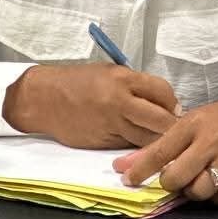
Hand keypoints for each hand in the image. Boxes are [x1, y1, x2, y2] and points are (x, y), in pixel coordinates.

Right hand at [2, 64, 180, 148]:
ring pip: (147, 139)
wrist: (43, 99)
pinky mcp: (102, 142)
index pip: (163, 92)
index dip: (172, 102)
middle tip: (173, 126)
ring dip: (157, 140)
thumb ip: (136, 85)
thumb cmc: (78, 82)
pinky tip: (137, 143)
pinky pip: (128, 146)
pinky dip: (136, 146)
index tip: (174, 108)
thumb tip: (162, 102)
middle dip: (171, 125)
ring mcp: (111, 125)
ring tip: (158, 137)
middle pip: (161, 120)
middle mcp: (120, 102)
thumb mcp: (110, 72)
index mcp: (123, 79)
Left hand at [112, 92, 217, 204]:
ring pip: (200, 191)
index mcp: (193, 125)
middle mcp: (211, 141)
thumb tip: (122, 167)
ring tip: (199, 180)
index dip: (141, 170)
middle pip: (177, 177)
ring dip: (195, 191)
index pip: (160, 151)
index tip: (130, 180)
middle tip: (176, 178)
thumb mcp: (191, 123)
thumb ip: (158, 146)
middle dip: (171, 183)